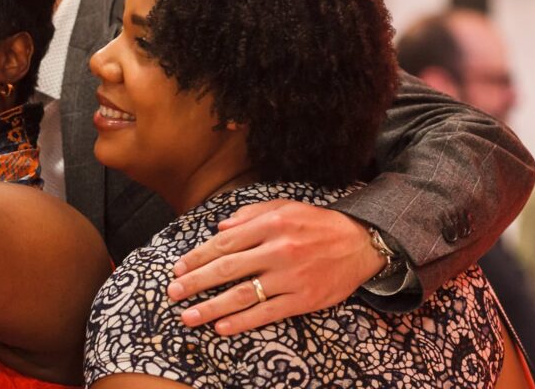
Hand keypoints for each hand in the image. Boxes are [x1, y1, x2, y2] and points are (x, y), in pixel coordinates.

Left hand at [167, 199, 384, 334]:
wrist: (362, 242)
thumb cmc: (317, 224)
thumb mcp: (284, 207)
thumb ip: (249, 215)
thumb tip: (219, 228)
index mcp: (271, 225)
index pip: (224, 243)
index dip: (197, 257)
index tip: (178, 269)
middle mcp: (279, 250)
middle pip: (227, 269)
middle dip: (196, 282)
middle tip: (173, 293)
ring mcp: (291, 277)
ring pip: (244, 294)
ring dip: (212, 307)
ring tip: (189, 316)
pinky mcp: (305, 299)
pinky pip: (268, 312)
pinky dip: (243, 322)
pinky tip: (222, 327)